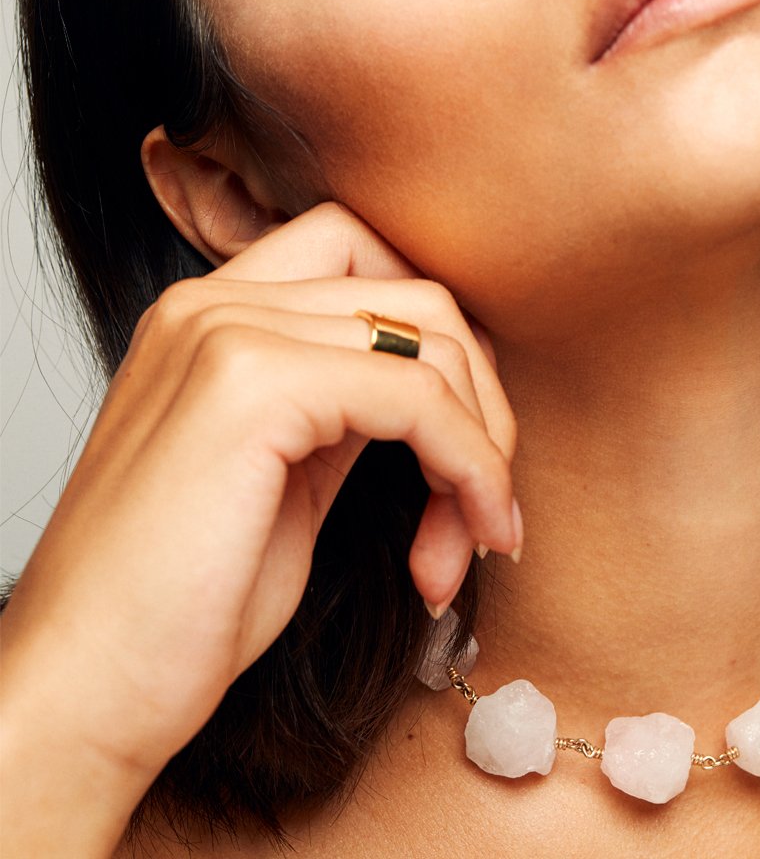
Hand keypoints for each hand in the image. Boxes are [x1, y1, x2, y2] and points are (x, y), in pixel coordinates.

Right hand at [0, 202, 517, 782]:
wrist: (82, 694)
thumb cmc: (178, 608)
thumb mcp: (283, 481)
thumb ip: (347, 412)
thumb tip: (436, 394)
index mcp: (214, 318)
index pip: (365, 256)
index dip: (439, 343)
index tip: (466, 440)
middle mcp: (215, 304)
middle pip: (418, 299)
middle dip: (482, 404)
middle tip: (485, 507)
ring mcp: (227, 333)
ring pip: (433, 343)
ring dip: (482, 449)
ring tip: (469, 541)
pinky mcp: (252, 385)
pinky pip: (419, 399)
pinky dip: (470, 468)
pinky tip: (461, 543)